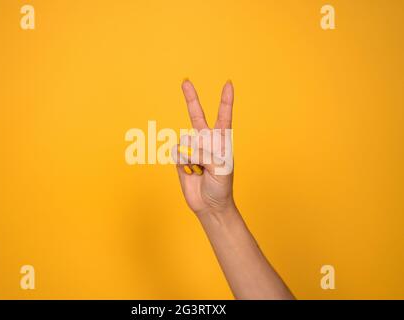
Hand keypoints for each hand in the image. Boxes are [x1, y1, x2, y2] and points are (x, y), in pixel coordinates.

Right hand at [176, 79, 235, 217]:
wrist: (209, 204)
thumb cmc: (221, 185)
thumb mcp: (221, 167)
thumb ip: (205, 152)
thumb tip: (187, 147)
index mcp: (222, 140)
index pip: (224, 116)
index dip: (225, 100)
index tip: (228, 84)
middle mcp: (206, 141)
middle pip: (197, 115)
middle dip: (191, 98)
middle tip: (185, 81)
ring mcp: (192, 149)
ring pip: (186, 141)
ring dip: (193, 157)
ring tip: (201, 170)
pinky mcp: (180, 158)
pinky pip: (177, 152)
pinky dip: (184, 163)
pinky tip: (191, 171)